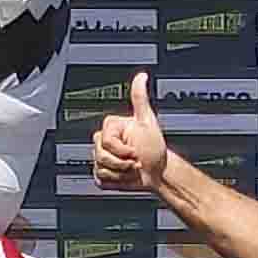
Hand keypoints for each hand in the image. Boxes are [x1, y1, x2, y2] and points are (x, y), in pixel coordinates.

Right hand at [91, 73, 171, 194]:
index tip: (135, 149)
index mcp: (111, 128)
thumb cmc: (154, 149)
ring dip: (120, 173)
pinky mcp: (102, 174)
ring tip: (132, 168)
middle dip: (121, 163)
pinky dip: (115, 182)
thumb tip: (141, 76)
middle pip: (100, 156)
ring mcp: (102, 158)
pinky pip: (101, 179)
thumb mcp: (148, 121)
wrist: (157, 174)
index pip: (105, 141)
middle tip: (135, 160)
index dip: (121, 149)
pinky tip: (125, 176)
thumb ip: (140, 98)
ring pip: (100, 168)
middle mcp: (104, 142)